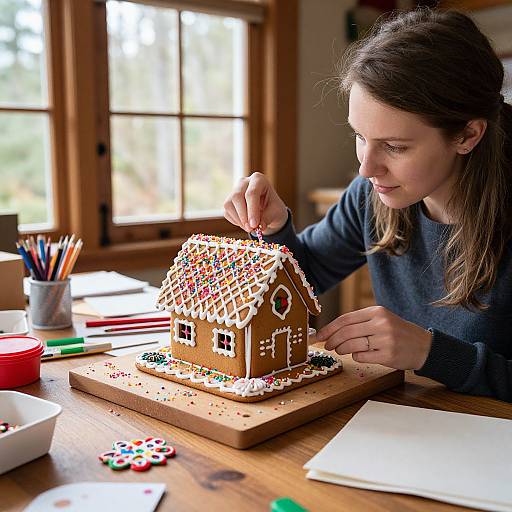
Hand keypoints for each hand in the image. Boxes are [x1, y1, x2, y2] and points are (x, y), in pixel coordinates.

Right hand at [223, 172, 287, 234]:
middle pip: (237, 196)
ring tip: (251, 228)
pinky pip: (227, 213)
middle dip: (243, 215)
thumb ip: (267, 219)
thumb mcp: (275, 213)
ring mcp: (234, 191)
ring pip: (229, 204)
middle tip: (251, 228)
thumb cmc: (273, 208)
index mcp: (259, 179)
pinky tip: (246, 224)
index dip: (252, 210)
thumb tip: (258, 227)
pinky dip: (236, 222)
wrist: (268, 210)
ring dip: (239, 220)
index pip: (252, 193)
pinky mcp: (229, 201)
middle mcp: (244, 182)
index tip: (254, 225)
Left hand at [315, 306, 431, 370]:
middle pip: (346, 332)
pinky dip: (355, 357)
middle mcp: (381, 323)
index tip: (319, 335)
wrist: (424, 346)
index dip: (329, 328)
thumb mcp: (381, 319)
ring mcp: (385, 340)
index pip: (345, 319)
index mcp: (377, 311)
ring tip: (339, 350)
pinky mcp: (388, 355)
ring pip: (352, 345)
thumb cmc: (398, 332)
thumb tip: (332, 330)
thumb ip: (360, 322)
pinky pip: (362, 357)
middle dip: (332, 340)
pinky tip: (357, 355)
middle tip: (326, 345)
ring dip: (341, 349)